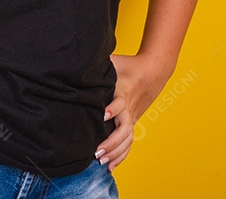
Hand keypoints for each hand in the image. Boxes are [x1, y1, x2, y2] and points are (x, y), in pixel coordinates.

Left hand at [95, 53, 170, 170]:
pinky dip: (121, 156)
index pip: (119, 103)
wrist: (151, 71)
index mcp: (122, 91)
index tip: (102, 115)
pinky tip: (111, 167)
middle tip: (96, 151)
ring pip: (127, 138)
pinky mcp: (132, 122)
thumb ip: (96, 64)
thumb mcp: (111, 60)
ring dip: (115, 152)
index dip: (112, 109)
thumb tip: (74, 61)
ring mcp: (131, 116)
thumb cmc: (126, 65)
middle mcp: (128, 107)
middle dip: (111, 141)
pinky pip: (129, 142)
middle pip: (124, 128)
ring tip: (100, 161)